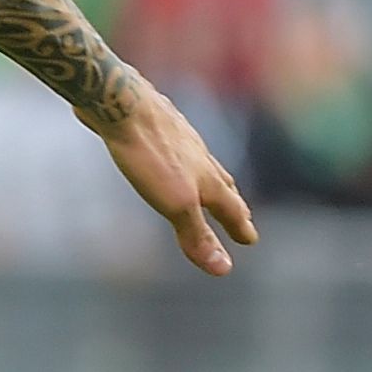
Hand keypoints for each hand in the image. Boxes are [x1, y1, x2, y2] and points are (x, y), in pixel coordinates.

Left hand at [88, 77, 256, 275]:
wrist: (121, 103)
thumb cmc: (149, 155)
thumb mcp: (175, 204)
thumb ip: (197, 235)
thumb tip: (224, 269)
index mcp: (206, 178)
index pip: (231, 208)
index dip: (240, 227)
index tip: (250, 240)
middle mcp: (199, 156)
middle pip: (222, 183)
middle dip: (233, 203)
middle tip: (242, 215)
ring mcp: (179, 138)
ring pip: (202, 163)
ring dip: (210, 179)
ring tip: (211, 184)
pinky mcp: (157, 126)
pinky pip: (177, 146)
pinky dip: (183, 158)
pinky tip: (171, 155)